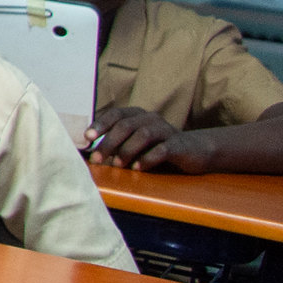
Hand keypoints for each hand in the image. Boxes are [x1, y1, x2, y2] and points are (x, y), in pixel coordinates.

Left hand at [85, 106, 213, 172]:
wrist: (195, 150)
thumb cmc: (158, 147)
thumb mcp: (136, 143)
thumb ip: (118, 144)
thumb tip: (91, 154)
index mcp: (137, 115)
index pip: (115, 114)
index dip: (100, 124)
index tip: (87, 138)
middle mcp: (150, 118)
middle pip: (125, 125)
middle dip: (108, 143)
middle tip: (97, 159)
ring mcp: (166, 130)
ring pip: (142, 134)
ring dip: (126, 150)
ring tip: (117, 165)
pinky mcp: (178, 145)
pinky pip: (162, 149)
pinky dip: (147, 159)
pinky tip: (138, 168)